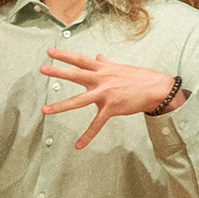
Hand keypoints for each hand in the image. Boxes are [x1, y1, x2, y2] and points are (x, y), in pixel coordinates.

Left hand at [37, 50, 181, 148]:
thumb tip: (98, 55)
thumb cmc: (138, 78)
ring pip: (79, 100)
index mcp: (102, 69)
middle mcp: (101, 80)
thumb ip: (106, 63)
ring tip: (45, 110)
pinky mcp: (111, 108)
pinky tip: (78, 145)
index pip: (80, 60)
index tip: (50, 52)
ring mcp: (105, 94)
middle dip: (58, 72)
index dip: (64, 55)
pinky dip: (87, 136)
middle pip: (76, 75)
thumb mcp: (120, 67)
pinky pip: (96, 124)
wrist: (156, 89)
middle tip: (42, 69)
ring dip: (60, 106)